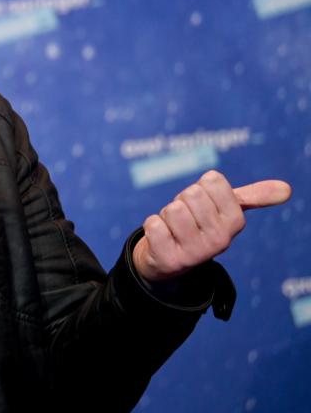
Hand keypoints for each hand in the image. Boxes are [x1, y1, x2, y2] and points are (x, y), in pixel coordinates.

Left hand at [133, 170, 290, 282]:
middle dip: (182, 201)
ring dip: (166, 215)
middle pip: (191, 193)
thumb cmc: (198, 224)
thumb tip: (287, 189)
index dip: (201, 187)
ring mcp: (196, 252)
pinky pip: (153, 224)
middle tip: (185, 218)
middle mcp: (220, 240)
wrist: (169, 259)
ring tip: (174, 229)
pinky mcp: (170, 259)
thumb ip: (253, 197)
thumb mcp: (227, 210)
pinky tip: (162, 239)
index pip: (212, 180)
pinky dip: (153, 226)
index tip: (201, 205)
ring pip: (173, 209)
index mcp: (235, 222)